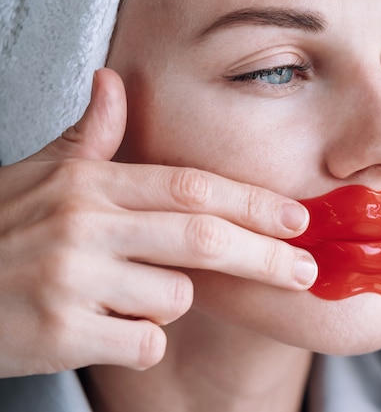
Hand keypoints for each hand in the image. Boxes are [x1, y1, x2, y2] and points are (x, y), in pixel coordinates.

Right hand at [0, 69, 315, 376]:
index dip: (251, 203)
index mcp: (88, 184)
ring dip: (170, 303)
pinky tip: (103, 329)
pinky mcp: (62, 332)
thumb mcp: (40, 178)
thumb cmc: (1, 235)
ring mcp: (71, 279)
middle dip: (265, 257)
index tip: (296, 218)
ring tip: (124, 296)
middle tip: (305, 271)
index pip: (190, 187)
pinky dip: (141, 342)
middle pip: (202, 238)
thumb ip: (89, 138)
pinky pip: (144, 343)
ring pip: (175, 298)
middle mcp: (83, 225)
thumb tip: (112, 84)